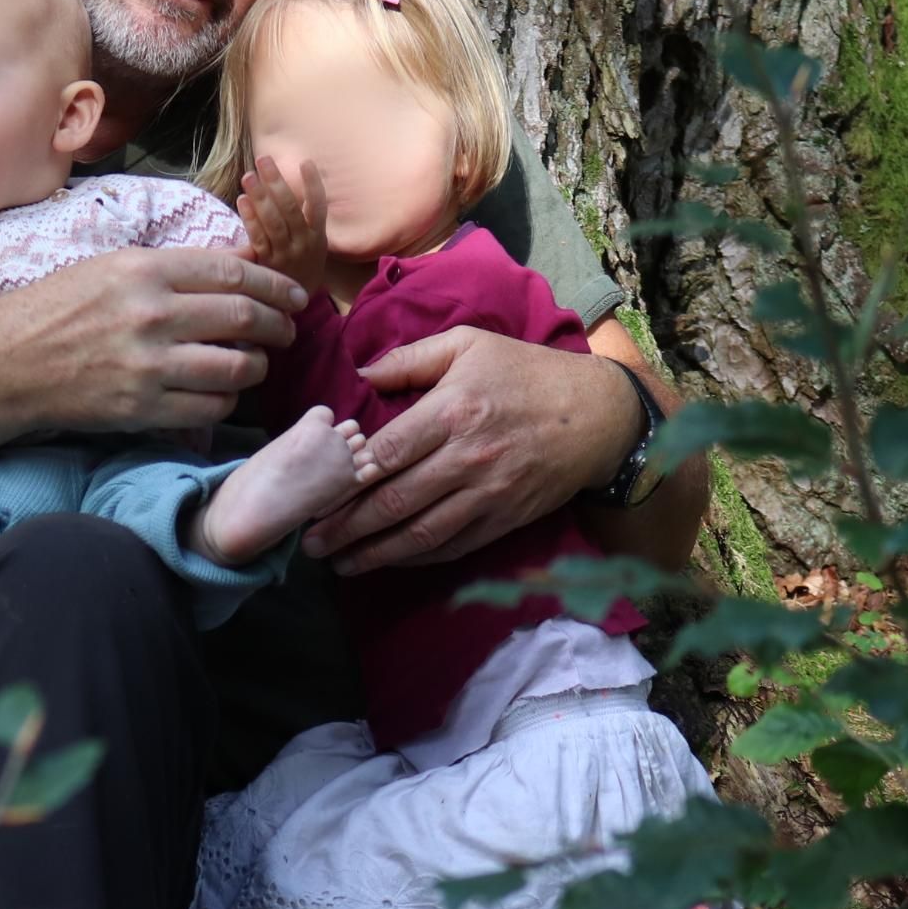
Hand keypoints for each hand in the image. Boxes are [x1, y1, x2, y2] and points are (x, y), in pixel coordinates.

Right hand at [0, 246, 306, 437]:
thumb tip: (241, 259)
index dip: (274, 285)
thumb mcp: (112, 268)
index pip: (233, 271)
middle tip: (286, 330)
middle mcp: (150, 314)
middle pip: (244, 318)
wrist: (4, 362)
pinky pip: (210, 407)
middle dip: (279, 326)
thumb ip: (176, 267)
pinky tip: (223, 391)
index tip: (292, 296)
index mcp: (144, 270)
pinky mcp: (141, 408)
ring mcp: (147, 365)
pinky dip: (228, 400)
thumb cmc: (57, 309)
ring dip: (258, 366)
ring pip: (236, 367)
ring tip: (257, 363)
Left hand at [236, 155, 331, 300]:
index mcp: (318, 236)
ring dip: (261, 197)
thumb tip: (290, 181)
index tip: (306, 162)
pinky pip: (259, 239)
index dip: (313, 184)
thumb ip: (304, 216)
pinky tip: (242, 201)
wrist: (296, 303)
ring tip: (249, 176)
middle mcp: (304, 244)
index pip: (319, 206)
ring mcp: (286, 255)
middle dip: (277, 182)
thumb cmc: (302, 264)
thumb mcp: (313, 243)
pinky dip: (250, 219)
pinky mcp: (267, 265)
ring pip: (274, 222)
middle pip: (291, 209)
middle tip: (263, 159)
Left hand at [301, 328, 636, 573]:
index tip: (314, 493)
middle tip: (310, 541)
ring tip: (339, 563)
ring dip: (374, 553)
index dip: (345, 479)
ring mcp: (487, 494)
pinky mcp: (504, 518)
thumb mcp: (470, 345)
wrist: (597, 415)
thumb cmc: (526, 373)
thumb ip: (410, 358)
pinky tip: (388, 560)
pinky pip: (453, 546)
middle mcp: (467, 457)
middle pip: (394, 502)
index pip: (386, 453)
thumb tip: (359, 375)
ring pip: (420, 533)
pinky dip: (416, 558)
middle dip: (347, 527)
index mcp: (452, 411)